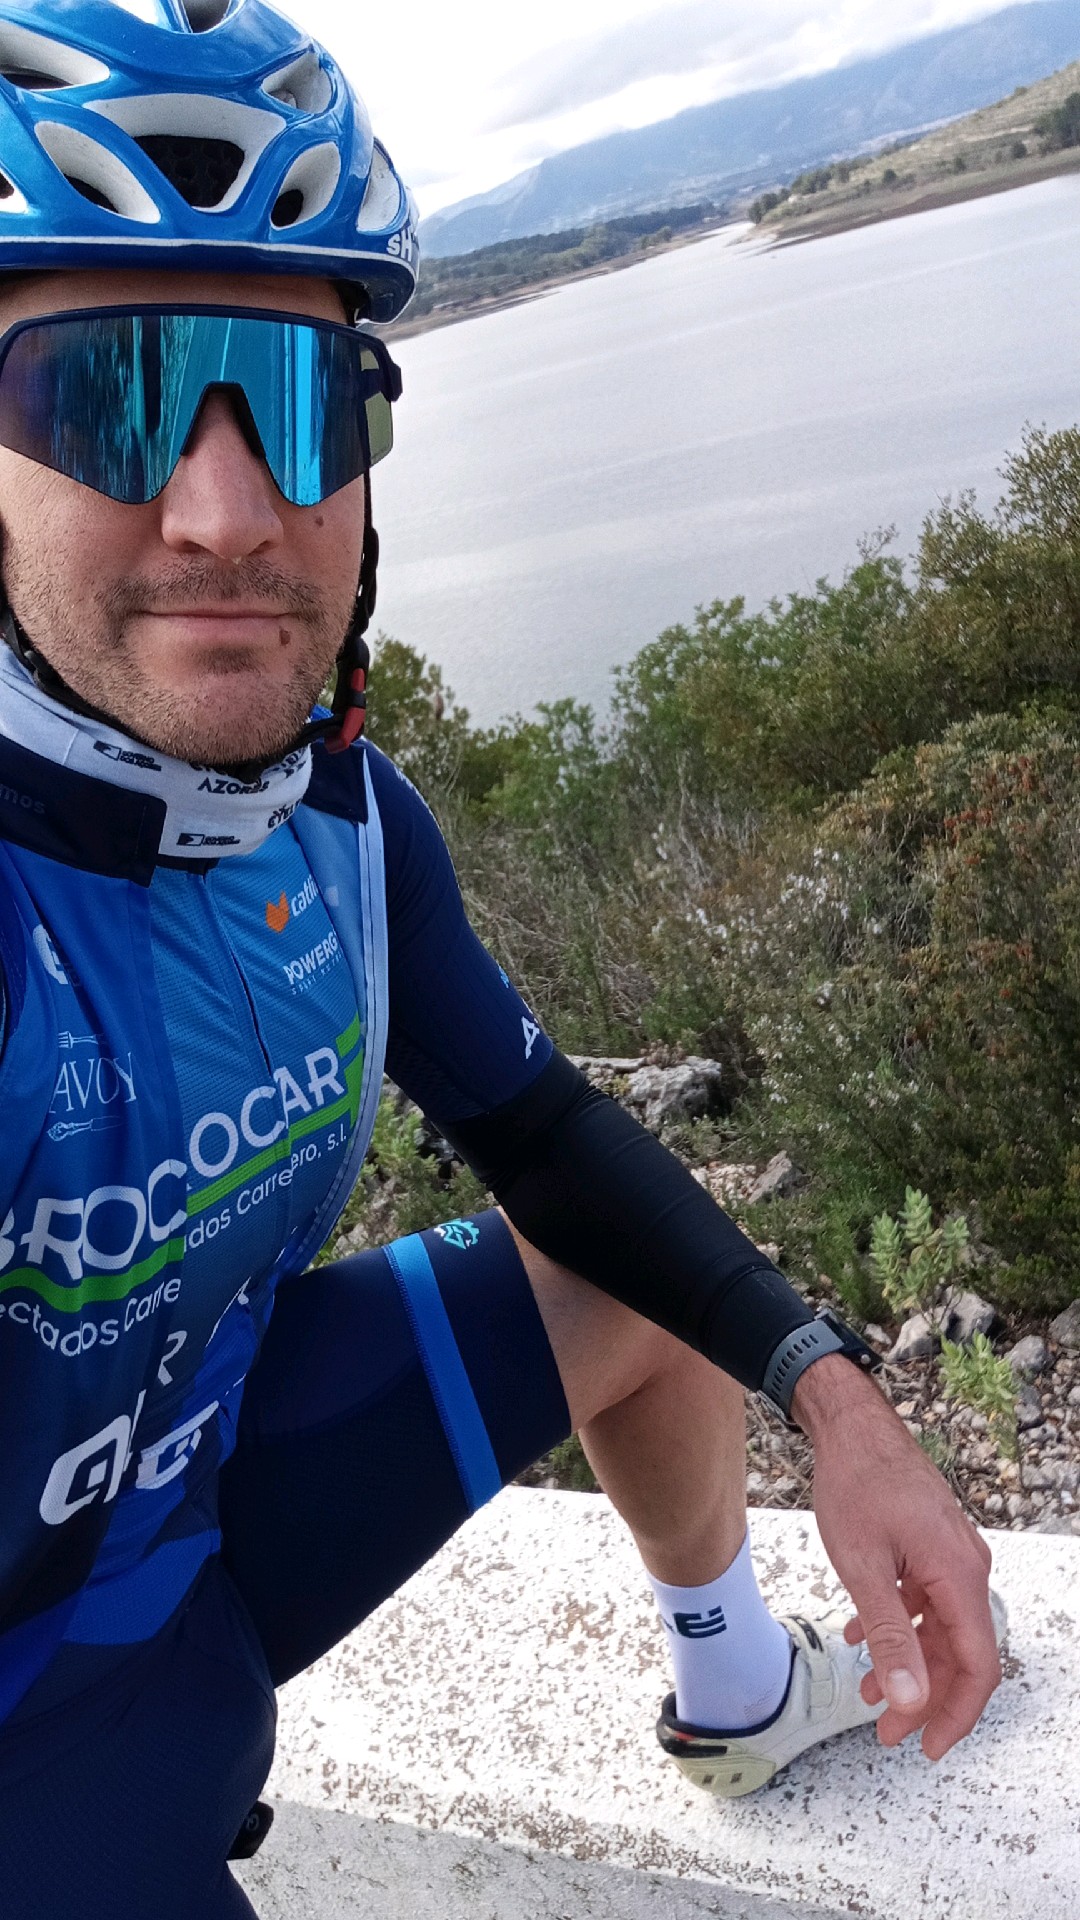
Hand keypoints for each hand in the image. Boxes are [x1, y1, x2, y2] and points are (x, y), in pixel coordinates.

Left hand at [791, 1353, 1000, 1759]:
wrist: (850, 1423)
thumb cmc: (856, 1484)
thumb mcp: (864, 1569)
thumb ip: (889, 1637)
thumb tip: (910, 1700)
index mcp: (959, 1576)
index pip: (977, 1666)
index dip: (956, 1715)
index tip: (926, 1746)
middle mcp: (966, 1567)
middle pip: (958, 1652)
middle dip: (923, 1697)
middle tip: (885, 1729)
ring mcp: (950, 1554)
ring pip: (939, 1627)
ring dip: (906, 1662)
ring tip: (866, 1689)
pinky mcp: (931, 1543)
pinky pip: (924, 1599)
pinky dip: (897, 1624)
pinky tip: (857, 1634)